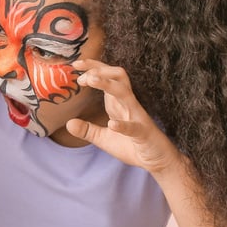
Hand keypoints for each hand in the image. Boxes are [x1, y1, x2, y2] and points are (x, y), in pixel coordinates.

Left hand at [65, 60, 183, 174]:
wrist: (157, 162)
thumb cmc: (132, 146)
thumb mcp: (104, 139)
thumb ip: (87, 130)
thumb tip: (68, 123)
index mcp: (117, 103)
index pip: (107, 77)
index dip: (93, 67)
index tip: (76, 63)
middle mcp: (128, 104)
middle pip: (118, 76)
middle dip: (100, 70)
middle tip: (82, 76)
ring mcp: (137, 117)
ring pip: (125, 93)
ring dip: (108, 84)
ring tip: (91, 80)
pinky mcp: (144, 133)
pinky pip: (134, 127)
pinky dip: (123, 125)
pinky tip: (112, 124)